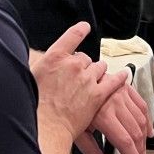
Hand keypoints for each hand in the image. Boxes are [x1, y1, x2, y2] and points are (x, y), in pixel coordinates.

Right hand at [31, 22, 126, 141]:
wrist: (45, 126)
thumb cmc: (34, 106)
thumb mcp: (30, 78)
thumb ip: (38, 67)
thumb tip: (35, 62)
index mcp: (54, 57)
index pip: (71, 36)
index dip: (80, 30)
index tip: (85, 27)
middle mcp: (72, 64)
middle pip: (85, 57)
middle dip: (83, 65)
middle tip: (77, 77)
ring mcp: (86, 79)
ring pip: (99, 68)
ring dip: (97, 72)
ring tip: (93, 81)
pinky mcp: (97, 94)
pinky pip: (113, 81)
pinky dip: (119, 78)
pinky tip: (123, 75)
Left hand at [74, 77, 150, 153]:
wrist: (65, 82)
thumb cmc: (69, 105)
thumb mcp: (76, 131)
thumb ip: (91, 152)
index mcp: (103, 115)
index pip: (125, 142)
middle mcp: (115, 103)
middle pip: (135, 132)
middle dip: (140, 150)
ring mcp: (121, 94)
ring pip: (141, 119)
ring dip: (144, 137)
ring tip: (142, 149)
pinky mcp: (124, 87)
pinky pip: (141, 104)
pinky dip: (147, 118)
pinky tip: (148, 129)